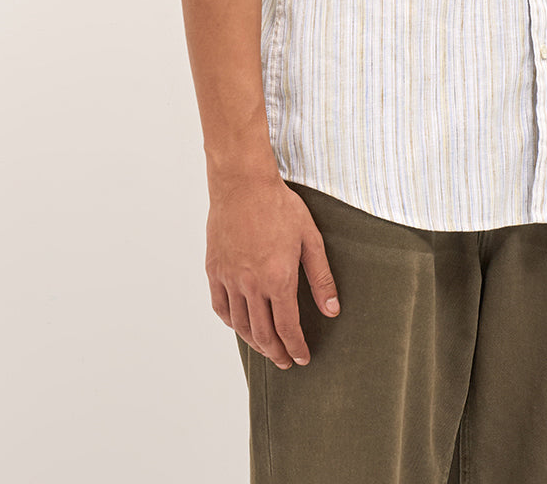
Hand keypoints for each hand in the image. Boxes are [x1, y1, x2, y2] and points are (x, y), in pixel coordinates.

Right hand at [205, 173, 340, 368]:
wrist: (243, 183)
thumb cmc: (279, 206)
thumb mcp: (310, 238)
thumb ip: (321, 277)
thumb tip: (332, 310)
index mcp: (278, 278)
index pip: (287, 328)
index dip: (296, 348)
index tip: (302, 359)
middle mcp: (251, 284)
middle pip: (263, 334)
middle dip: (277, 353)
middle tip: (285, 361)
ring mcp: (229, 278)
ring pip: (240, 325)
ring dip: (255, 343)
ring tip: (267, 349)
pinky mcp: (214, 269)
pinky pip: (220, 306)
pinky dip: (231, 322)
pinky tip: (241, 325)